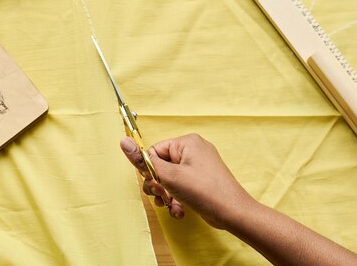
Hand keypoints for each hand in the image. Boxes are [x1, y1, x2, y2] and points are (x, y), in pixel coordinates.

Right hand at [120, 133, 254, 229]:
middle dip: (158, 185)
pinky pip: (180, 186)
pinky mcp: (201, 180)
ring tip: (171, 206)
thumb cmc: (205, 191)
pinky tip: (179, 211)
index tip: (154, 184)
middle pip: (161, 166)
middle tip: (162, 196)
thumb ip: (144, 161)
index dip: (150, 170)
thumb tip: (123, 141)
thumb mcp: (169, 176)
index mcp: (187, 142)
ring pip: (169, 179)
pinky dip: (177, 199)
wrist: (233, 213)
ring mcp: (198, 166)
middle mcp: (193, 150)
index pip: (155, 151)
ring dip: (166, 195)